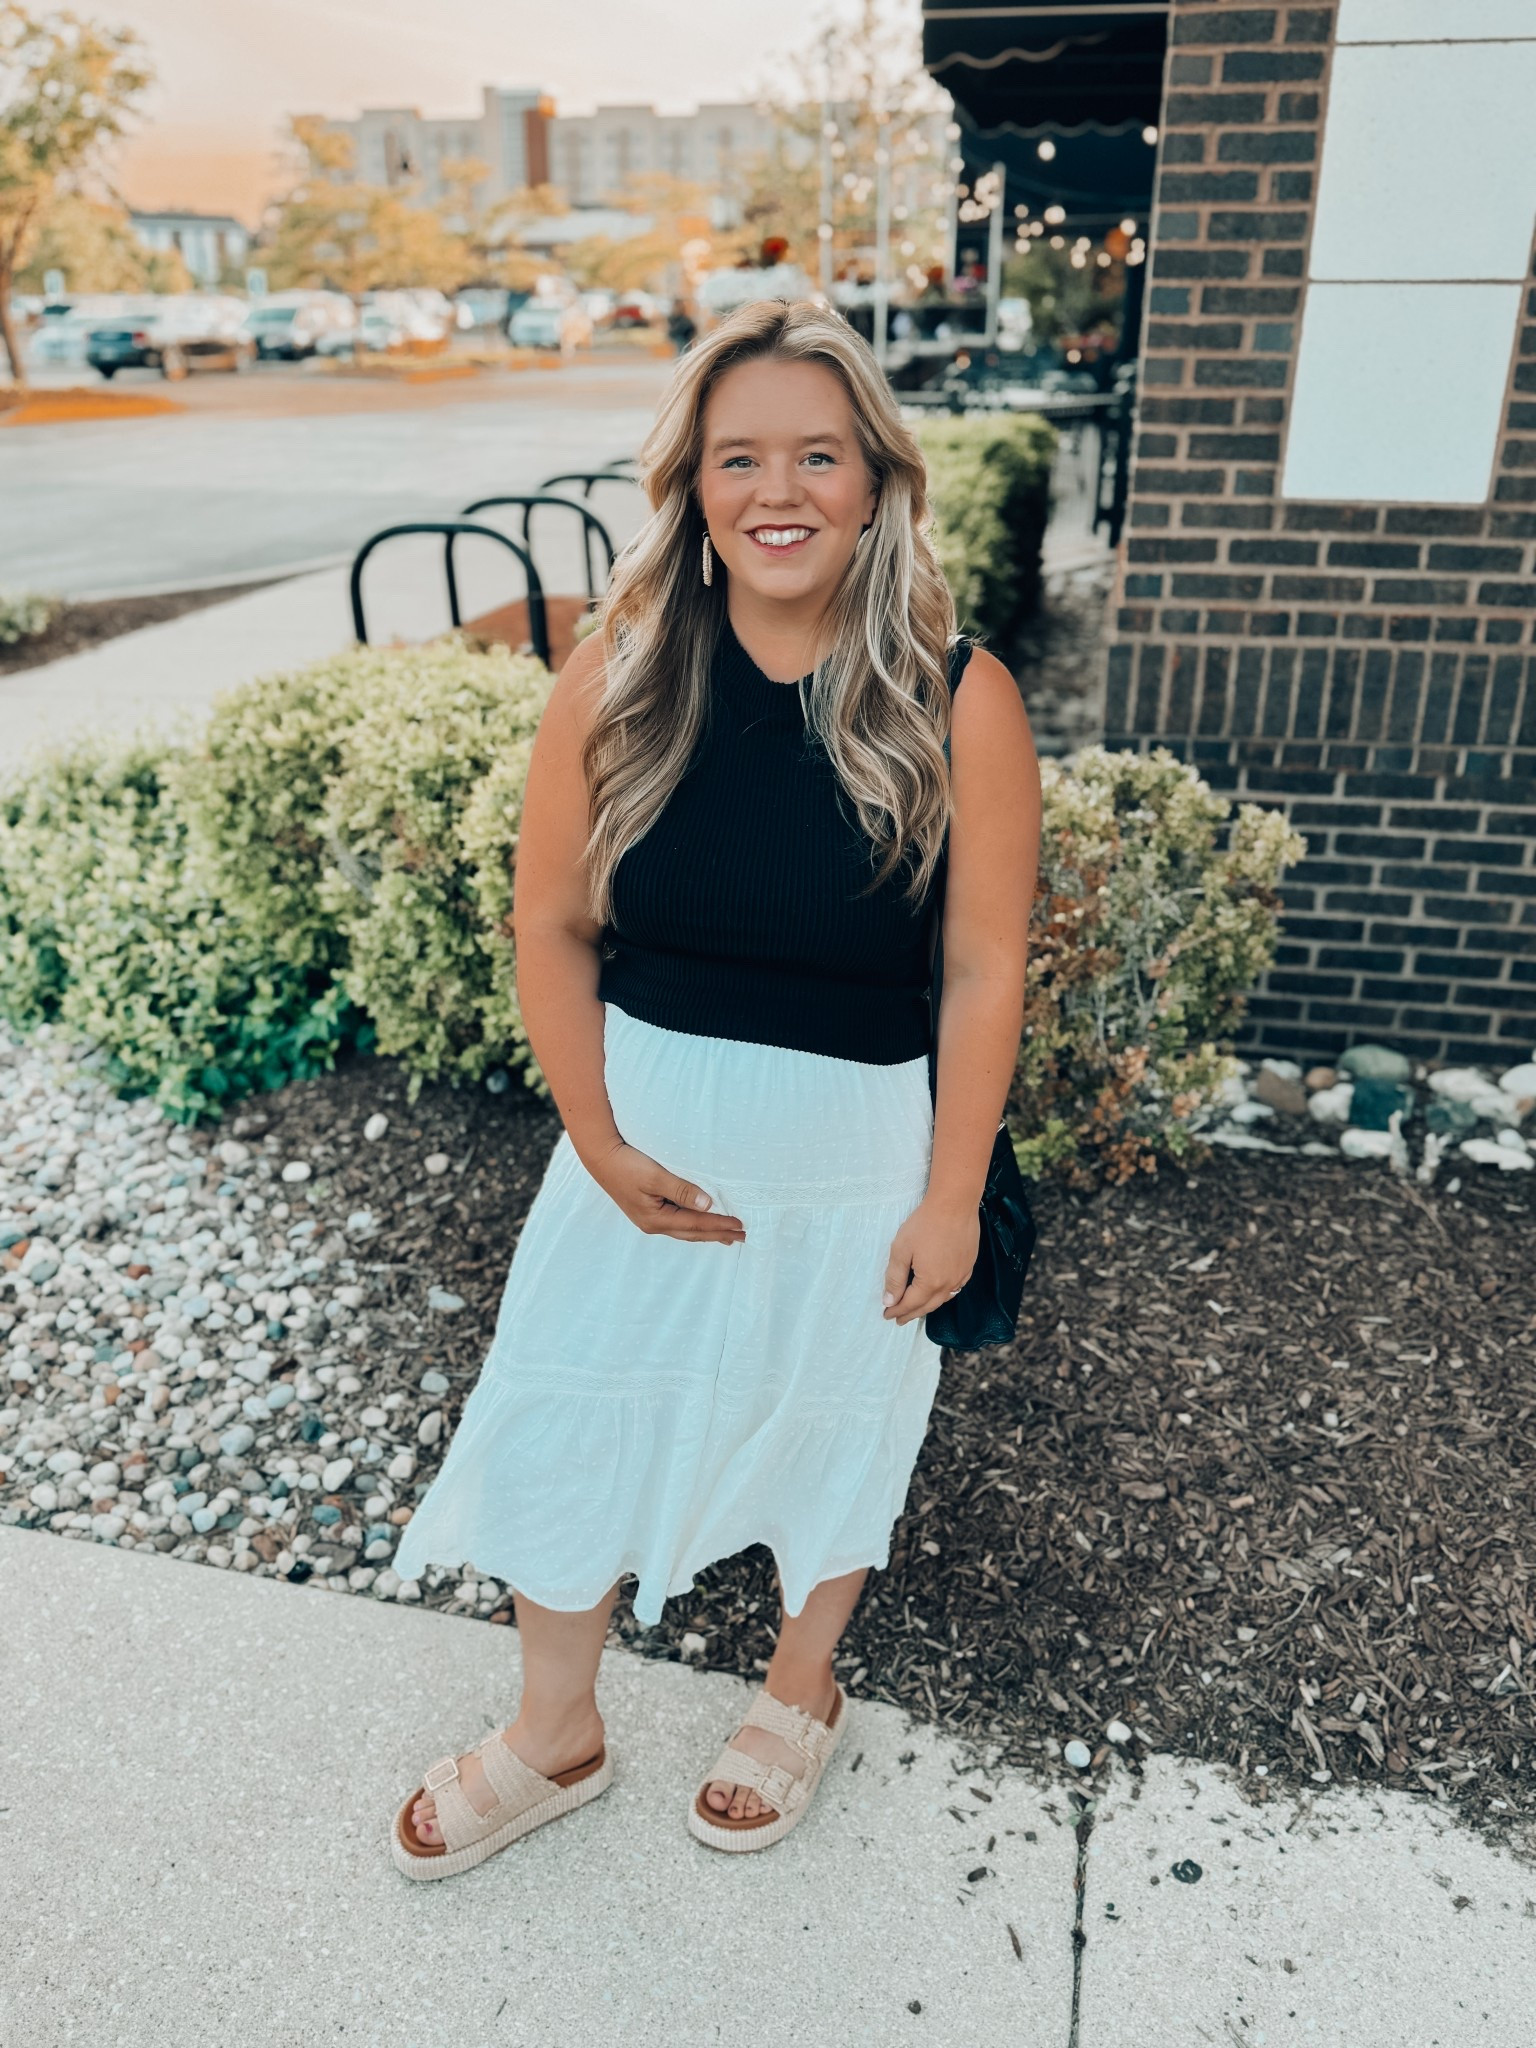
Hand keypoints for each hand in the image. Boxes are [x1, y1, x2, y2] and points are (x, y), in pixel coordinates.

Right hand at [584, 1141, 745, 1244]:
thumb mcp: (655, 1176)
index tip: (741, 1225)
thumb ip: (682, 1190)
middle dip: (718, 1234)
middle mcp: (653, 1224)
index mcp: (656, 1219)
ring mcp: (649, 1219)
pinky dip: (694, 1224)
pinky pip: (678, 1222)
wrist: (600, 1157)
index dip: (720, 1224)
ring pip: (685, 1230)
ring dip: (707, 1232)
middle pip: (693, 1233)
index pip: (696, 1224)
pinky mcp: (647, 1210)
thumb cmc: (626, 1164)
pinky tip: (701, 1223)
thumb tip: (708, 1205)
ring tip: (728, 1236)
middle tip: (744, 1236)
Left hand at [881, 1197, 977, 1325]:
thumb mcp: (901, 1250)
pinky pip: (955, 1288)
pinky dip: (943, 1295)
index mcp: (930, 1282)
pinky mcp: (969, 1266)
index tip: (886, 1314)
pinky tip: (939, 1293)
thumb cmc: (925, 1224)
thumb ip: (895, 1278)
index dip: (896, 1310)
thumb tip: (889, 1301)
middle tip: (899, 1319)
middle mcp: (948, 1284)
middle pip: (927, 1306)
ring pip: (942, 1299)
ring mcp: (961, 1275)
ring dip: (927, 1306)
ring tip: (916, 1309)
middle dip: (911, 1314)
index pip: (910, 1304)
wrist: (955, 1205)